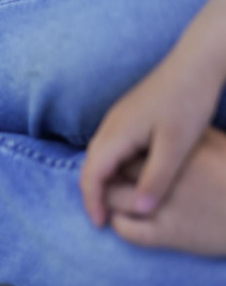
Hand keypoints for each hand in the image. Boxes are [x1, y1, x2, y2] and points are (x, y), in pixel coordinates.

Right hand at [81, 0, 225, 226]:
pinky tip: (130, 175)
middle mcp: (109, 126)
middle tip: (105, 218)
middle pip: (90, 166)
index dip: (93, 202)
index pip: (91, 175)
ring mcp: (117, 118)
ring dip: (103, 180)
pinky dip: (113, 166)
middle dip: (94, 194)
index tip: (101, 224)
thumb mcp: (177, 146)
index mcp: (116, 134)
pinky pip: (110, 146)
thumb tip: (140, 209)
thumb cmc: (188, 101)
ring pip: (99, 156)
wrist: (197, 61)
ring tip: (117, 201)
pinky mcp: (128, 115)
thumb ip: (156, 179)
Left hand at [106, 127, 225, 255]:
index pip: (131, 148)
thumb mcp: (216, 144)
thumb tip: (168, 130)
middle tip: (112, 179)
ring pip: (113, 199)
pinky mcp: (168, 234)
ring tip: (115, 198)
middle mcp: (167, 178)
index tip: (122, 158)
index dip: (121, 154)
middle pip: (117, 172)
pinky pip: (126, 229)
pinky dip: (119, 224)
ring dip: (109, 198)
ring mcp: (165, 206)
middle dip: (111, 175)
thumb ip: (190, 137)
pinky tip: (125, 218)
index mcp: (179, 153)